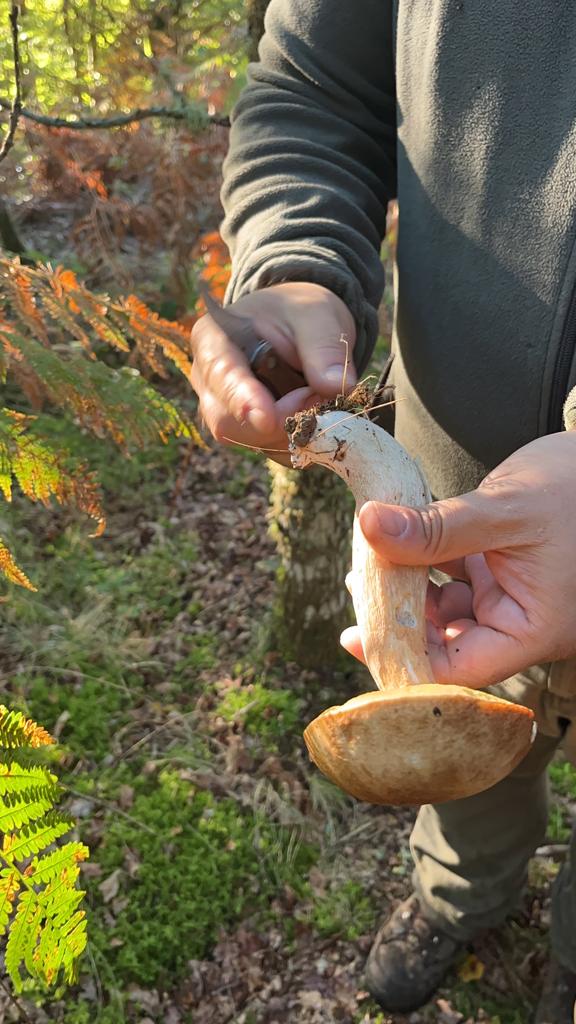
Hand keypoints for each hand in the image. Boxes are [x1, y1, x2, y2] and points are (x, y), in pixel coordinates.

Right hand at [190, 282, 355, 463]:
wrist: (301, 326)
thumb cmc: (299, 312)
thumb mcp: (316, 314)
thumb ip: (324, 348)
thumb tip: (338, 388)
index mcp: (212, 339)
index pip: (219, 375)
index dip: (242, 400)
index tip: (265, 419)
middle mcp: (209, 381)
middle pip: (229, 422)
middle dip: (280, 419)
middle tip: (319, 394)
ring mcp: (225, 411)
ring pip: (253, 442)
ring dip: (295, 431)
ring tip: (320, 395)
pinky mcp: (249, 432)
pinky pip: (273, 451)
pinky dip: (301, 441)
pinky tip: (316, 414)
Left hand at [341, 431, 575, 687]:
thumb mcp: (505, 510)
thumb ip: (437, 527)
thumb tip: (369, 525)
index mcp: (534, 629)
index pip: (461, 669)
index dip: (408, 660)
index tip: (358, 639)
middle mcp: (520, 621)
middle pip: (448, 643)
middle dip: (401, 620)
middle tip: (360, 587)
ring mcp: (509, 595)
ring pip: (445, 610)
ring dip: (408, 590)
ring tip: (370, 562)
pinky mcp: (499, 569)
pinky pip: (453, 577)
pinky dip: (423, 562)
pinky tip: (395, 542)